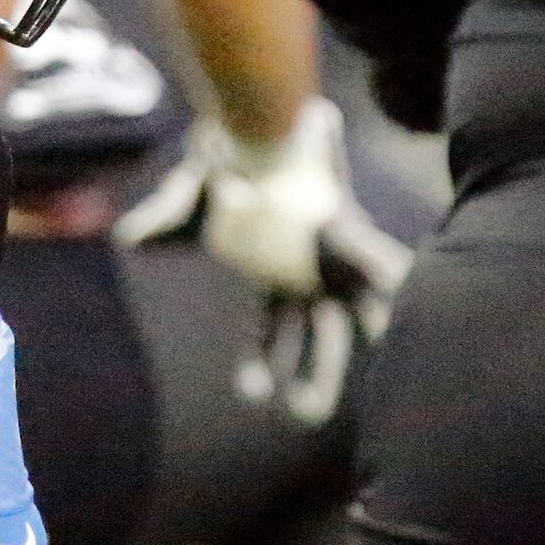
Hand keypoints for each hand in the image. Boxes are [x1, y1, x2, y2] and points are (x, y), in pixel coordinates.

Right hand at [117, 96, 410, 422]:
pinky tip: (418, 308)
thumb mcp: (183, 206)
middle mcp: (307, 270)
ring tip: (378, 373)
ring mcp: (331, 254)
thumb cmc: (219, 165)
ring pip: (352, 310)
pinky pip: (380, 265)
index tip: (252, 396)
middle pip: (314, 334)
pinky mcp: (348, 230)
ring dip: (364, 342)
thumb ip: (160, 225)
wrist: (245, 128)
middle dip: (313, 375)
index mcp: (272, 274)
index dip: (259, 362)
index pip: (267, 329)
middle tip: (306, 416)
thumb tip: (127, 239)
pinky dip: (398, 286)